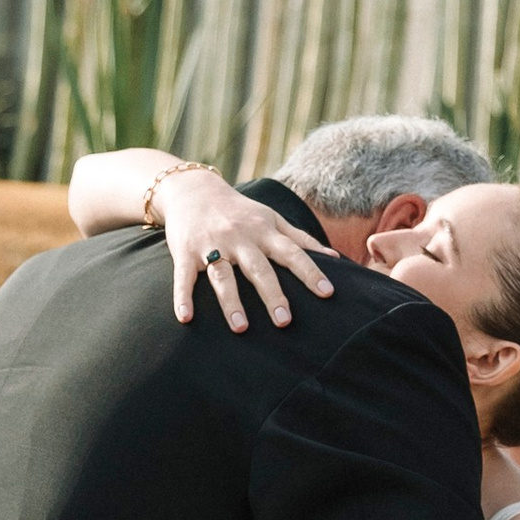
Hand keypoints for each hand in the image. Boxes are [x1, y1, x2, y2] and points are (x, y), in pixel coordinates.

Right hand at [160, 170, 333, 329]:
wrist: (192, 190)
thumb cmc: (240, 212)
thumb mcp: (272, 219)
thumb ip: (301, 240)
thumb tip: (337, 258)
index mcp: (264, 232)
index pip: (292, 253)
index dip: (310, 272)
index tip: (327, 293)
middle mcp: (240, 239)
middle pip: (259, 269)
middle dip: (272, 295)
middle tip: (285, 322)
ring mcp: (211, 245)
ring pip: (223, 276)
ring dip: (231, 302)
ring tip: (241, 328)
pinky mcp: (185, 252)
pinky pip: (184, 277)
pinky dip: (182, 297)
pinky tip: (185, 318)